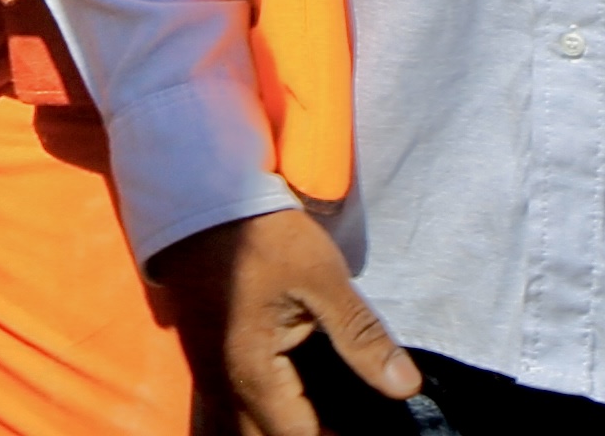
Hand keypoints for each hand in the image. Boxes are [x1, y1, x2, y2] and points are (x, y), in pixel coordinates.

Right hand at [153, 210, 418, 435]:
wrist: (198, 193)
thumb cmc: (259, 232)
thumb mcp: (320, 277)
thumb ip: (362, 336)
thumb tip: (406, 387)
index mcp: (252, 374)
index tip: (373, 430)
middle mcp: (224, 385)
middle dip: (308, 435)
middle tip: (346, 421)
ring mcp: (209, 372)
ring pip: (246, 427)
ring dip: (285, 426)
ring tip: (327, 414)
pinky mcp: (206, 356)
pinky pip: (237, 405)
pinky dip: (269, 412)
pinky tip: (299, 393)